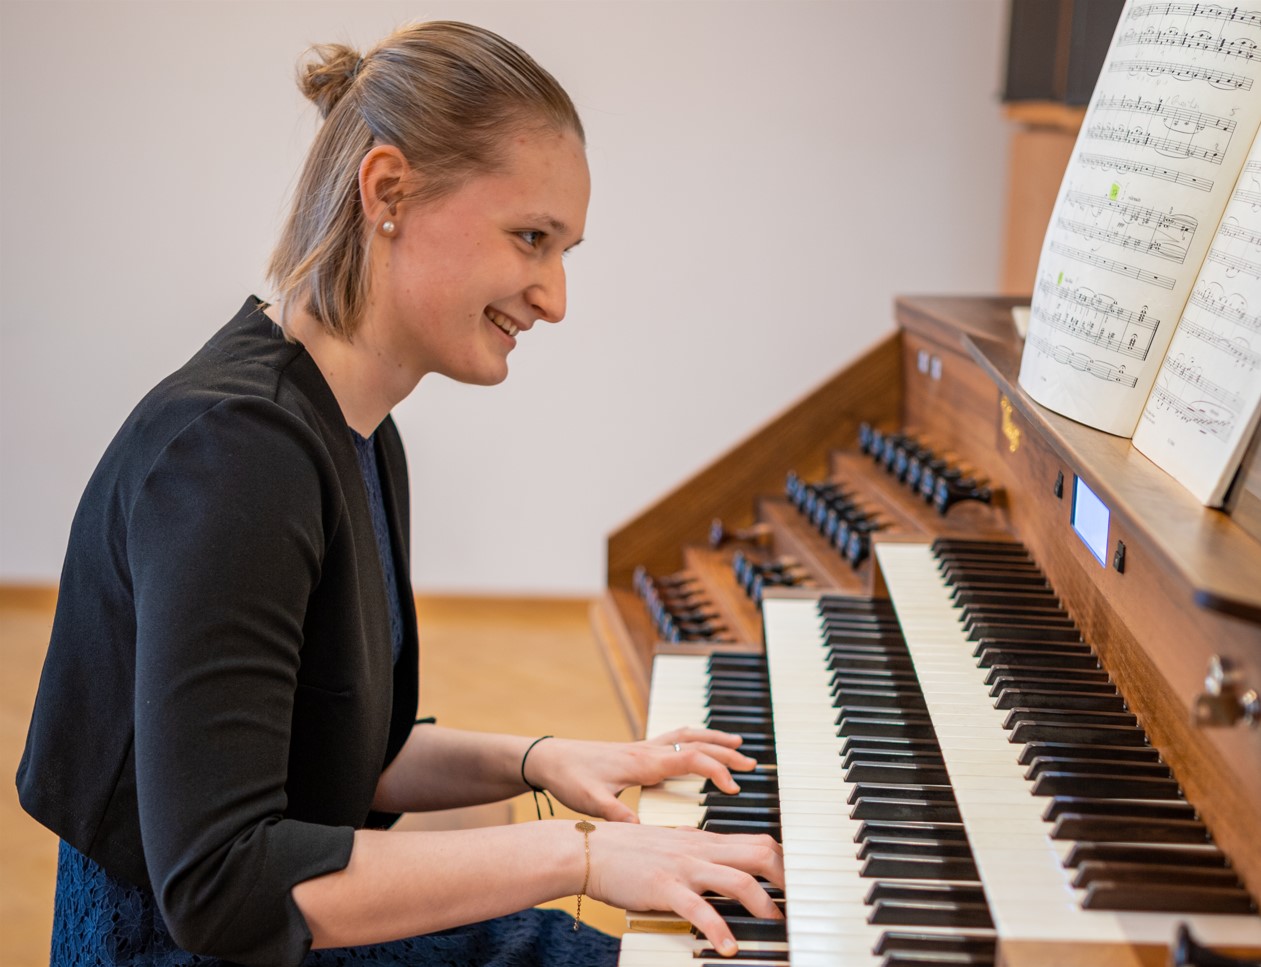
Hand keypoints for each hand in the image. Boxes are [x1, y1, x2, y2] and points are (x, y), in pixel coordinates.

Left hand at [526, 728, 757, 822]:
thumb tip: (642, 832)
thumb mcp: (591, 802)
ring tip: (737, 743)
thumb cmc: (569, 778)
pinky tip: (700, 745)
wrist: (549, 758)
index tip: (735, 787)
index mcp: (643, 762)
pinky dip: (694, 738)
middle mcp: (648, 750)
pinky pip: (674, 738)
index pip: (690, 759)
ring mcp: (643, 746)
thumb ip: (617, 816)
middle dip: (726, 752)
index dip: (716, 770)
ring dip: (714, 738)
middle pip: (696, 743)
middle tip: (752, 763)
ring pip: (687, 735)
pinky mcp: (637, 749)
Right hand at [584, 822, 783, 957]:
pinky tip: (728, 947)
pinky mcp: (665, 888)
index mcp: (702, 840)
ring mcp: (684, 868)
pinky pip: (700, 909)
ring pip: (739, 880)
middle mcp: (700, 850)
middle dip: (788, 878)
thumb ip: (690, 844)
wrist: (588, 849)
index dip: (784, 859)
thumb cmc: (623, 848)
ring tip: (776, 924)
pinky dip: (719, 929)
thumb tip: (705, 844)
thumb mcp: (666, 841)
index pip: (758, 840)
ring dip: (765, 905)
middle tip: (799, 902)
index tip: (797, 880)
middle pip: (761, 853)